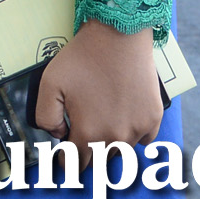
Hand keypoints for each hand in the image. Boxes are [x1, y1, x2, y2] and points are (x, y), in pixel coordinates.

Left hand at [33, 19, 162, 168]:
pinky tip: (123, 119)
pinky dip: (133, 135)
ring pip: (121, 151)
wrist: (119, 35)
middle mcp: (116, 137)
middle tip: (81, 135)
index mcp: (89, 132)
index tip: (63, 153)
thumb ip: (46, 117)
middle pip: (99, 160)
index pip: (75, 163)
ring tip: (101, 123)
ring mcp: (138, 129)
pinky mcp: (154, 117)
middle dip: (87, 152)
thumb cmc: (83, 58)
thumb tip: (57, 134)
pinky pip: (143, 140)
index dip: (66, 159)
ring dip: (110, 145)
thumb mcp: (49, 84)